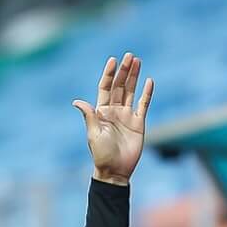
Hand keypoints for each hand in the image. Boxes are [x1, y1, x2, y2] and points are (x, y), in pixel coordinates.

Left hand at [72, 52, 153, 185]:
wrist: (115, 171)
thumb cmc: (101, 154)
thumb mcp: (93, 134)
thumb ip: (89, 116)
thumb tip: (77, 101)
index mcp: (101, 112)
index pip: (105, 88)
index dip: (109, 74)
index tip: (113, 60)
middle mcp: (114, 111)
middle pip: (119, 87)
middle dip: (124, 71)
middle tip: (130, 56)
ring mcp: (127, 116)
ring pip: (131, 92)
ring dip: (134, 77)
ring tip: (137, 61)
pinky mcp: (138, 123)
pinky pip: (143, 105)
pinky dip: (146, 93)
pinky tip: (149, 81)